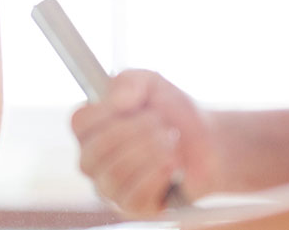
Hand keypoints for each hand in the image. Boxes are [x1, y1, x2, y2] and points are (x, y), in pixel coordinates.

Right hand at [70, 70, 219, 216]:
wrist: (209, 142)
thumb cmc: (173, 113)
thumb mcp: (152, 83)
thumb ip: (130, 81)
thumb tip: (116, 101)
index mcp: (89, 129)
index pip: (79, 122)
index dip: (107, 111)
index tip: (136, 103)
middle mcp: (92, 160)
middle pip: (96, 150)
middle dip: (136, 133)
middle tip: (163, 125)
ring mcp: (109, 186)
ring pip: (114, 174)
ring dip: (150, 154)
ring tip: (172, 143)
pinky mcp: (131, 207)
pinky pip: (132, 197)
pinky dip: (156, 176)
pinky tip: (172, 166)